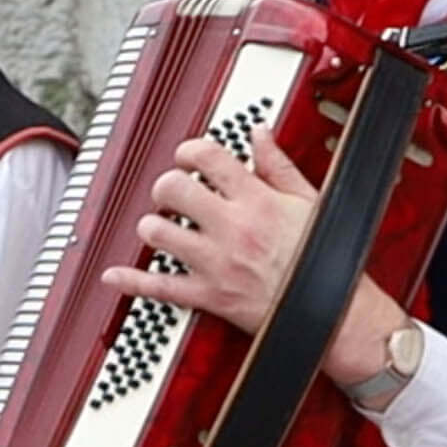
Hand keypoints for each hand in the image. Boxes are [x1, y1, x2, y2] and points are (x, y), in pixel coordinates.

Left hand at [103, 132, 319, 335]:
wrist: (332, 313)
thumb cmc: (323, 259)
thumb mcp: (308, 201)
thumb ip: (278, 165)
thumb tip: (259, 133)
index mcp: (256, 200)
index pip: (207, 157)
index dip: (189, 150)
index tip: (188, 156)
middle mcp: (231, 228)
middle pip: (174, 189)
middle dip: (167, 185)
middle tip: (172, 191)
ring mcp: (216, 263)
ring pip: (158, 233)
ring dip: (153, 225)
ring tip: (162, 224)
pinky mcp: (208, 296)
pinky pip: (159, 288)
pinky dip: (132, 281)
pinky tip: (114, 274)